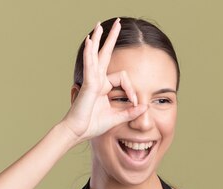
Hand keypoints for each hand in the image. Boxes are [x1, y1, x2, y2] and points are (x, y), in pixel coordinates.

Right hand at [60, 18, 147, 142]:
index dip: (132, 89)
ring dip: (98, 39)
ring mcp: (92, 80)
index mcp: (104, 87)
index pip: (123, 78)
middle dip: (111, 39)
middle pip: (105, 54)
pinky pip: (90, 66)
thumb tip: (145, 106)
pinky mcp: (88, 84)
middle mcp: (97, 80)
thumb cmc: (93, 125)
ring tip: (99, 26)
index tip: (136, 102)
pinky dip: (89, 53)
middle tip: (117, 23)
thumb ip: (130, 112)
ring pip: (96, 55)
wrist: (78, 132)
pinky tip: (89, 41)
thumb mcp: (116, 118)